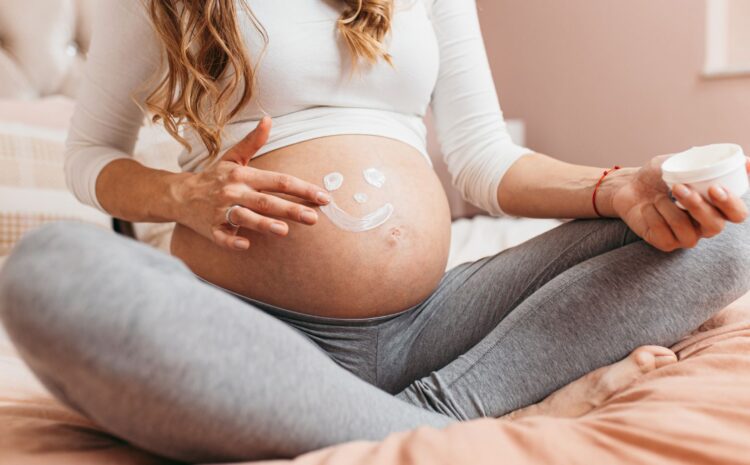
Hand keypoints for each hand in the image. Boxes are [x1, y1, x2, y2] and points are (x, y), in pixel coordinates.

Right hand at [172, 117, 330, 249]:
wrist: (179, 195)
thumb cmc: (214, 177)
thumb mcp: (233, 158)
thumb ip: (253, 142)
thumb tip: (268, 120)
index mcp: (243, 176)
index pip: (278, 181)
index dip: (302, 188)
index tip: (323, 197)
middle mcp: (233, 192)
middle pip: (266, 201)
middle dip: (291, 209)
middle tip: (314, 218)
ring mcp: (221, 211)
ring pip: (245, 217)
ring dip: (263, 224)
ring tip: (284, 231)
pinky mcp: (210, 228)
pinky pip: (221, 236)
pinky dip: (232, 240)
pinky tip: (245, 244)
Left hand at [608, 155, 748, 251]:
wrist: (628, 185)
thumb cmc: (658, 175)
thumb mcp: (681, 161)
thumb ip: (707, 161)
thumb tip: (746, 160)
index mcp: (716, 207)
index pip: (737, 214)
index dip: (731, 204)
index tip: (716, 188)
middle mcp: (704, 225)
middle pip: (715, 226)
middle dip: (699, 207)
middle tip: (681, 188)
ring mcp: (685, 237)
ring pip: (688, 232)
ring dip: (670, 210)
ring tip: (658, 196)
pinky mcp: (665, 243)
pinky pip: (664, 236)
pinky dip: (654, 217)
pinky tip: (648, 207)